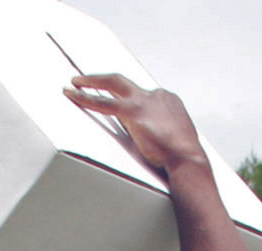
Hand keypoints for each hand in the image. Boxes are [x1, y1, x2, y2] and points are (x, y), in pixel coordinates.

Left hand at [63, 74, 205, 173]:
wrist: (189, 160)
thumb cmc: (185, 157)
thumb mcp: (176, 140)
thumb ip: (163, 133)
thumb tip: (154, 140)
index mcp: (169, 101)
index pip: (143, 95)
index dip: (129, 100)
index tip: (119, 104)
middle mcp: (156, 95)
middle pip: (125, 82)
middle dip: (105, 79)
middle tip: (88, 80)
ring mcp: (144, 101)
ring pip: (113, 83)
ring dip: (92, 81)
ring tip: (75, 83)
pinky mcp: (133, 111)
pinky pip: (103, 102)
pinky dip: (85, 98)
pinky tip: (72, 95)